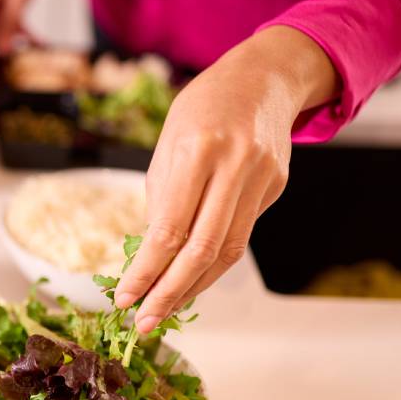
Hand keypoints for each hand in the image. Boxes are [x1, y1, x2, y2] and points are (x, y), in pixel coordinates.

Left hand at [115, 26, 337, 331]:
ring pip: (228, 251)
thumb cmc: (203, 108)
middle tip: (143, 323)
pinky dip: (213, 263)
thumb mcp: (168, 142)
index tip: (124, 298)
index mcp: (196, 150)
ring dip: (193, 288)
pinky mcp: (276, 187)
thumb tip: (148, 255)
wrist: (265, 76)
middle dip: (169, 293)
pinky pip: (241, 234)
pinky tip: (191, 279)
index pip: (168, 229)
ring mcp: (261, 177)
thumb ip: (161, 198)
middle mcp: (233, 165)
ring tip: (164, 310)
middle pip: (202, 249)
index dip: (146, 271)